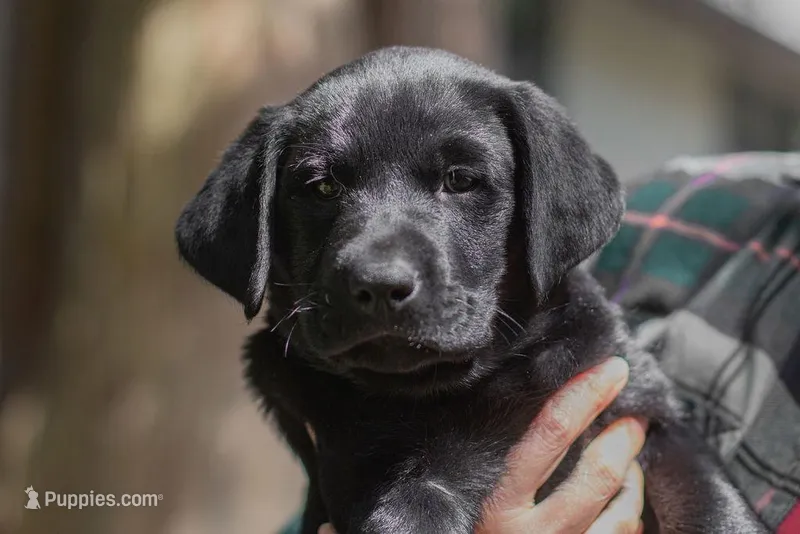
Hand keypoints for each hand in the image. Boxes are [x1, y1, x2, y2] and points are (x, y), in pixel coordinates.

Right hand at [318, 356, 646, 533]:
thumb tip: (322, 527)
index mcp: (496, 519)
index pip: (544, 443)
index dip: (579, 400)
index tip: (608, 370)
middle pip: (597, 475)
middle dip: (622, 437)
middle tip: (634, 412)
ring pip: (622, 513)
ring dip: (634, 478)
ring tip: (634, 454)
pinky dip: (634, 520)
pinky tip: (631, 505)